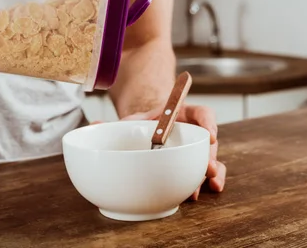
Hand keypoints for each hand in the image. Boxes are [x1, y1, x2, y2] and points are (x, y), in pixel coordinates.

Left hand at [95, 105, 225, 200]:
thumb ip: (113, 124)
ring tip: (211, 183)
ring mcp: (196, 150)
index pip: (202, 113)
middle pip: (208, 141)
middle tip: (208, 167)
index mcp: (182, 115)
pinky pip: (208, 173)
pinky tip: (208, 191)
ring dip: (214, 171)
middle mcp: (193, 132)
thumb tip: (93, 125)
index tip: (210, 134)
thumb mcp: (130, 123)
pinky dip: (210, 182)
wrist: (144, 134)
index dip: (208, 122)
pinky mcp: (195, 166)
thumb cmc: (142, 127)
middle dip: (210, 155)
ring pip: (212, 159)